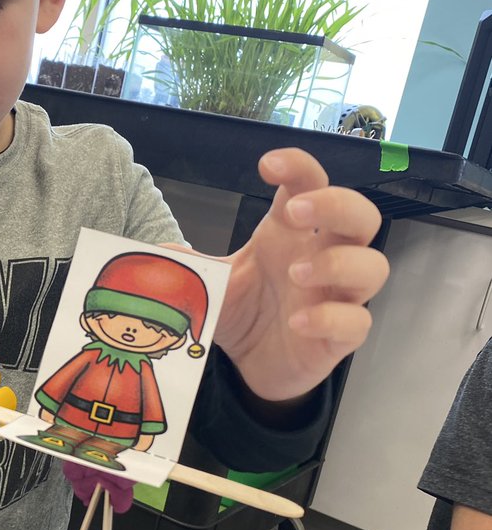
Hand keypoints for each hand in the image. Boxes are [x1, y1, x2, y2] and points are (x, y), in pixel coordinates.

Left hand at [210, 148, 388, 402]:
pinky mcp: (341, 337)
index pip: (311, 183)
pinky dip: (332, 318)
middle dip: (336, 203)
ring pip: (373, 266)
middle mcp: (323, 256)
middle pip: (361, 214)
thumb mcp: (211, 282)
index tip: (268, 165)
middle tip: (294, 210)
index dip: (299, 166)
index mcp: (291, 234)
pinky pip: (357, 322)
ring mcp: (338, 296)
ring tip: (296, 273)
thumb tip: (155, 254)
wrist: (251, 365)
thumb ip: (189, 265)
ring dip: (338, 263)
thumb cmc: (243, 309)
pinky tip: (298, 323)